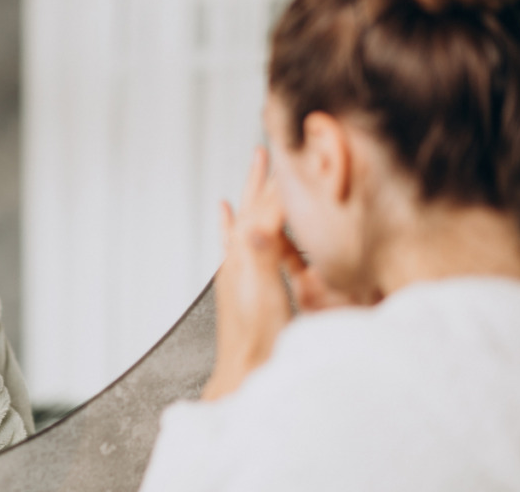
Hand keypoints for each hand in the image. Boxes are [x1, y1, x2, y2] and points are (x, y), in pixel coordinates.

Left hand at [201, 147, 298, 399]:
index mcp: (246, 256)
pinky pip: (236, 241)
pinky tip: (226, 212)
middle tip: (269, 146)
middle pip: (254, 206)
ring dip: (254, 192)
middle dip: (264, 177)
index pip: (266, 207)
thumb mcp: (265, 294)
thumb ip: (261, 255)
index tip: (293, 151)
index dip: (281, 181)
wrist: (242, 373)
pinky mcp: (241, 283)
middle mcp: (239, 258)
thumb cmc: (257, 340)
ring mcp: (238, 269)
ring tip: (255, 166)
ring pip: (247, 218)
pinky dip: (233, 222)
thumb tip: (251, 219)